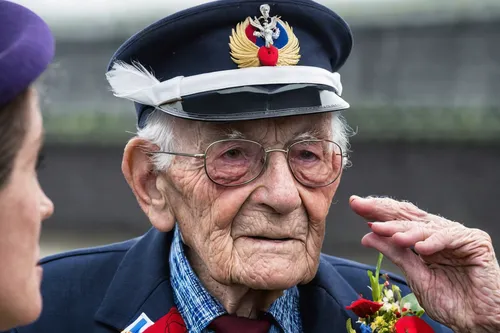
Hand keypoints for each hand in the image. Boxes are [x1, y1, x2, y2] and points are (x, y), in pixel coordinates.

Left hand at [349, 195, 499, 332]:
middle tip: (361, 205)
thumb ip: (394, 253)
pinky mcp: (475, 242)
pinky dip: (434, 241)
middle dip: (383, 210)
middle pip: (408, 216)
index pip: (398, 221)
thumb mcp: (414, 275)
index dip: (377, 212)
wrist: (478, 322)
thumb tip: (367, 236)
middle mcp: (439, 234)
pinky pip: (451, 237)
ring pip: (425, 226)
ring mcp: (457, 236)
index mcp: (425, 241)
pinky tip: (420, 248)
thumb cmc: (451, 302)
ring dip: (402, 229)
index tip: (355, 205)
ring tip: (384, 231)